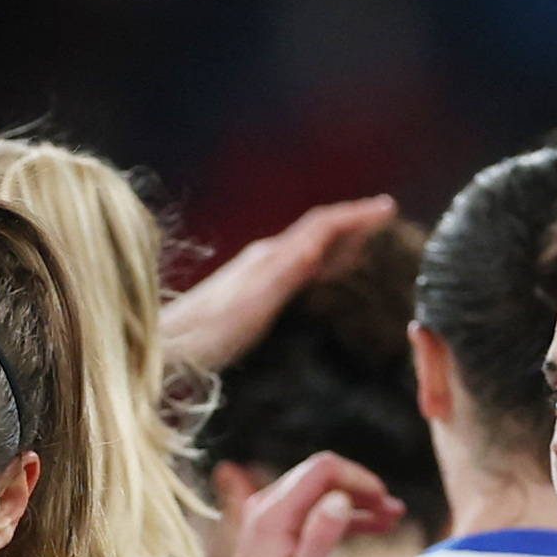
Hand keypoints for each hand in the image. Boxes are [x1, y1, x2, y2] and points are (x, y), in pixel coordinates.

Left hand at [162, 195, 397, 370]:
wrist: (169, 348)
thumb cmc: (210, 333)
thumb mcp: (256, 304)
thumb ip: (287, 273)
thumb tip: (318, 242)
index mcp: (271, 257)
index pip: (322, 224)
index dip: (357, 215)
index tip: (388, 208)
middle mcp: (264, 259)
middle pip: (316, 231)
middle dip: (352, 224)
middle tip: (384, 220)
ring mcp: (255, 275)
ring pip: (306, 248)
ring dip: (336, 242)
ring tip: (362, 244)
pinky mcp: (248, 295)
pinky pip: (295, 269)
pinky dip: (318, 265)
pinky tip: (317, 280)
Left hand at [219, 453, 404, 556]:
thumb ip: (320, 536)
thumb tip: (341, 499)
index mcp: (273, 512)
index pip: (321, 470)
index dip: (357, 477)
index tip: (383, 497)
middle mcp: (269, 504)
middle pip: (324, 477)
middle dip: (361, 489)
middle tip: (394, 510)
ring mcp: (272, 513)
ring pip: (323, 492)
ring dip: (358, 502)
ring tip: (392, 517)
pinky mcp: (279, 525)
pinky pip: (316, 509)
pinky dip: (345, 515)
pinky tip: (375, 526)